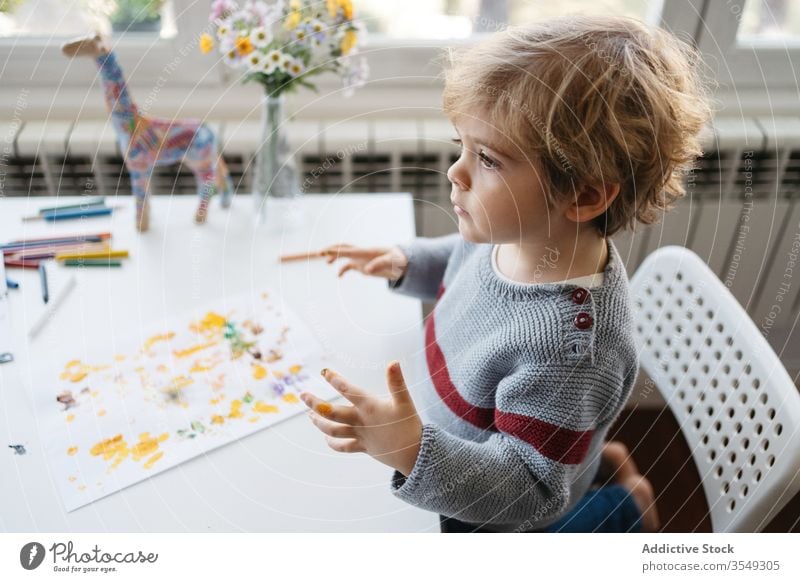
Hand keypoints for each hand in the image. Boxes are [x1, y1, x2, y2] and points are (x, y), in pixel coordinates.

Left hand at [300, 361, 422, 476]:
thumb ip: (396, 382)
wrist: (415, 454)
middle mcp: (360, 421)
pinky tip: (325, 437)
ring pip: (333, 430)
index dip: (334, 379)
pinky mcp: (363, 448)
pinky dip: (332, 442)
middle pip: (331, 412)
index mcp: (369, 407)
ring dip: (319, 423)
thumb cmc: (410, 425)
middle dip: (315, 403)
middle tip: (302, 395)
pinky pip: (343, 447)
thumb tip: (393, 362)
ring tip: (310, 415)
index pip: (347, 390)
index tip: (323, 371)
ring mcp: (360, 436)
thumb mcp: (405, 401)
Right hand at [320, 243, 407, 279]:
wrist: (401, 262)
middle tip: (320, 252)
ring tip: (326, 263)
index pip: (349, 250)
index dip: (337, 251)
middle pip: (343, 248)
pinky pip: (349, 266)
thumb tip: (367, 270)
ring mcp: (361, 259)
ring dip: (335, 257)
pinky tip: (338, 277)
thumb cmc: (397, 259)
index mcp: (366, 251)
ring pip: (344, 256)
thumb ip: (379, 264)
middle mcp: (361, 254)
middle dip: (332, 250)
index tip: (326, 251)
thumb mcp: (391, 262)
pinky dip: (342, 270)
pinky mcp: (362, 265)